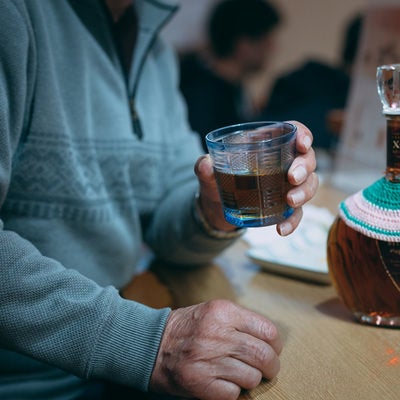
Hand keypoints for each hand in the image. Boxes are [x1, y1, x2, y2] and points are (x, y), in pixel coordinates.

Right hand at [149, 300, 281, 399]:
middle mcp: (216, 334)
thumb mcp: (214, 311)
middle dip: (271, 366)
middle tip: (267, 369)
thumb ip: (241, 321)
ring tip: (238, 373)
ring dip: (250, 379)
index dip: (275, 344)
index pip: (267, 330)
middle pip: (263, 356)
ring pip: (252, 377)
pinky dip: (233, 391)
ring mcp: (207, 359)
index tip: (273, 349)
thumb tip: (272, 341)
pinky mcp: (200, 382)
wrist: (154, 344)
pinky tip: (223, 381)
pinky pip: (234, 393)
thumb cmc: (190, 328)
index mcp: (222, 312)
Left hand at [194, 121, 317, 234]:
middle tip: (292, 178)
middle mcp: (282, 162)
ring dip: (304, 192)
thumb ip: (204, 167)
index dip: (302, 134)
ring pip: (309, 184)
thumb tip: (204, 164)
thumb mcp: (209, 172)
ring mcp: (286, 185)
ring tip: (290, 201)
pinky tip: (282, 229)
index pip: (292, 131)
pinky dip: (293, 221)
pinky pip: (297, 212)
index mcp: (266, 144)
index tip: (302, 144)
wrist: (216, 206)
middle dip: (304, 167)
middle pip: (306, 159)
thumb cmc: (217, 179)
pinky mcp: (284, 206)